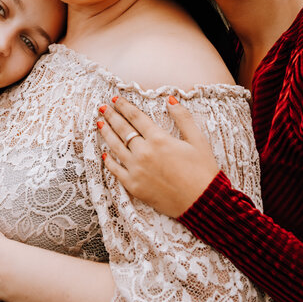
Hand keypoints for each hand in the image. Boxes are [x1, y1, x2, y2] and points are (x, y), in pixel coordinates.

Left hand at [97, 96, 221, 217]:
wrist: (202, 202)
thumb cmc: (203, 171)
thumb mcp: (198, 140)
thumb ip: (183, 117)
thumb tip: (170, 99)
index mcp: (159, 139)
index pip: (136, 117)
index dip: (124, 106)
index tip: (116, 99)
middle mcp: (144, 152)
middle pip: (122, 129)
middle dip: (111, 116)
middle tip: (103, 108)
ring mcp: (136, 170)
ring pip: (115, 147)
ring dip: (106, 134)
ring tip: (99, 124)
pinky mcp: (134, 186)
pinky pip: (116, 170)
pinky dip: (109, 161)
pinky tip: (105, 153)